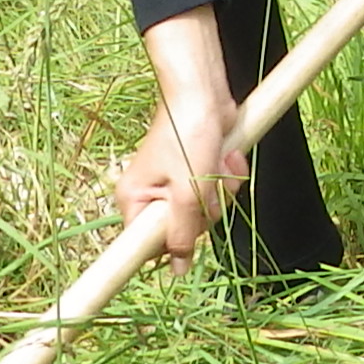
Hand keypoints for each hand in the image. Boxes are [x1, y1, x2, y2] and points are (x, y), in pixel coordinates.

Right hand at [114, 97, 249, 261]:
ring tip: (220, 162)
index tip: (186, 240)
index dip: (170, 248)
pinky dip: (228, 174)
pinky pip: (218, 190)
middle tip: (208, 183)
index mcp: (135, 199)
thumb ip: (181, 234)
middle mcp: (153, 195)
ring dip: (223, 188)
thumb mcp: (186, 191)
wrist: (203, 92)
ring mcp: (177, 184)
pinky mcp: (198, 172)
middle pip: (186, 230)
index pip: (147, 245)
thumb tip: (178, 271)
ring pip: (208, 210)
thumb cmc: (187, 134)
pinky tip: (228, 155)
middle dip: (208, 207)